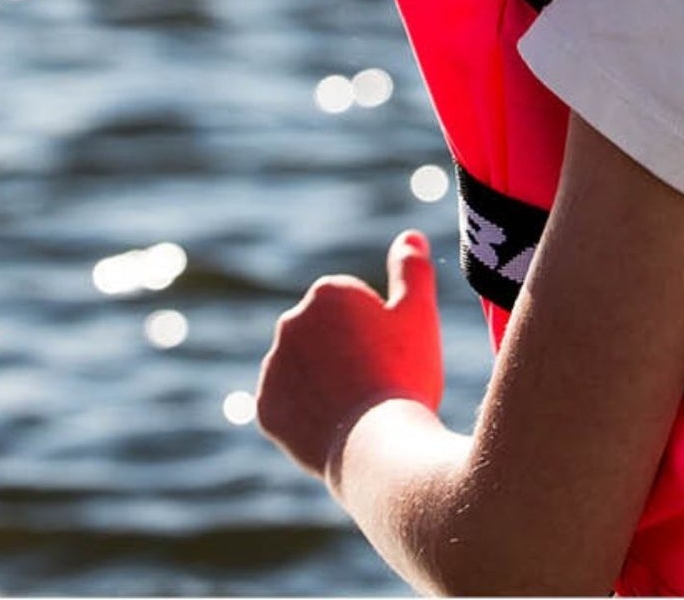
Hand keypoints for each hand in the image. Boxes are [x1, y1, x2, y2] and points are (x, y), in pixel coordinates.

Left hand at [255, 229, 445, 483]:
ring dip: (323, 377)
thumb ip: (412, 269)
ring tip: (357, 405)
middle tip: (377, 378)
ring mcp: (273, 368)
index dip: (377, 328)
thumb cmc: (404, 374)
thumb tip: (408, 236)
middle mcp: (290, 323)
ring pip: (305, 366)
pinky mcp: (265, 408)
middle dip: (345, 348)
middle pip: (324, 331)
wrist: (376, 447)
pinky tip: (334, 422)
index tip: (391, 352)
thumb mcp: (419, 313)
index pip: (351, 303)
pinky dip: (306, 409)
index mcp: (326, 293)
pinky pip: (288, 402)